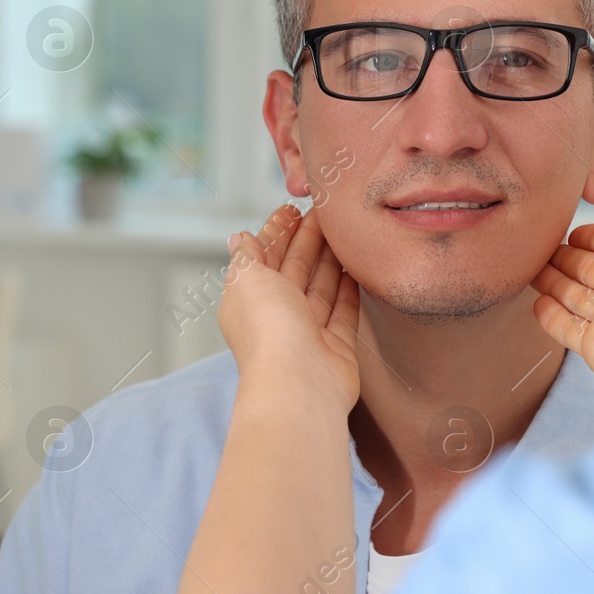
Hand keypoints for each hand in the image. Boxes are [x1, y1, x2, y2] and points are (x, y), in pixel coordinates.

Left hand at [220, 204, 361, 418]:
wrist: (299, 384)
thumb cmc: (268, 331)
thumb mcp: (247, 280)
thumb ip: (246, 256)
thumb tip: (238, 237)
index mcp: (248, 299)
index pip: (262, 258)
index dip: (275, 232)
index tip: (291, 208)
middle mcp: (275, 316)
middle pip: (293, 269)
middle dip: (306, 239)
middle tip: (324, 211)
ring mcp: (306, 332)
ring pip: (319, 287)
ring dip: (329, 259)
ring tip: (344, 231)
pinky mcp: (334, 346)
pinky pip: (342, 310)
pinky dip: (347, 288)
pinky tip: (355, 267)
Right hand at [530, 183, 593, 423]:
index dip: (591, 236)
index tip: (567, 228)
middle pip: (589, 269)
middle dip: (565, 258)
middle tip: (539, 247)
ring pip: (574, 296)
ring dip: (552, 282)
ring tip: (530, 269)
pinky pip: (567, 329)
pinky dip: (550, 316)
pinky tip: (537, 303)